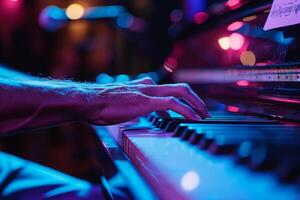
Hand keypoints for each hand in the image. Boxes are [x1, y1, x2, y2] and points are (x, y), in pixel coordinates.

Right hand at [81, 77, 208, 124]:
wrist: (89, 101)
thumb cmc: (101, 104)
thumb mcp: (121, 102)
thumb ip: (133, 104)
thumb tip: (139, 110)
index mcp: (142, 87)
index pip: (169, 88)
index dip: (183, 97)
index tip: (190, 107)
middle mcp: (148, 86)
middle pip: (180, 87)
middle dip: (195, 98)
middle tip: (204, 110)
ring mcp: (147, 92)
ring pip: (180, 91)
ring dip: (195, 103)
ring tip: (203, 115)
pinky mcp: (146, 102)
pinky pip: (172, 104)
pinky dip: (186, 110)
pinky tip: (193, 118)